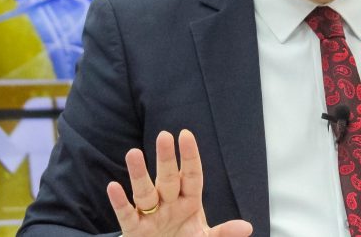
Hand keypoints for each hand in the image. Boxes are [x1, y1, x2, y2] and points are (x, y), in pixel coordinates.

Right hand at [106, 129, 252, 236]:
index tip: (186, 134)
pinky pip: (127, 214)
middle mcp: (168, 203)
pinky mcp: (135, 229)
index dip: (189, 157)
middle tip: (163, 135)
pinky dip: (120, 202)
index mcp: (188, 201)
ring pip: (145, 192)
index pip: (191, 176)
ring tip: (133, 153)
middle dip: (166, 159)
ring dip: (139, 174)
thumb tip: (247, 228)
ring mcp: (150, 214)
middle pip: (168, 179)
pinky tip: (113, 186)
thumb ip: (222, 233)